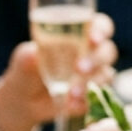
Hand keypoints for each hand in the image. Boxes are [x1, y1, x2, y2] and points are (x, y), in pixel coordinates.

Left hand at [0, 13, 117, 130]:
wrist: (24, 98)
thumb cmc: (28, 67)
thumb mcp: (24, 58)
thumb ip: (29, 54)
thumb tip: (34, 54)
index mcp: (81, 34)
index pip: (101, 26)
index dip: (102, 30)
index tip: (93, 38)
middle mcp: (92, 53)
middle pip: (108, 51)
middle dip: (96, 59)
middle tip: (79, 68)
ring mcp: (95, 76)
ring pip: (106, 75)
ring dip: (90, 83)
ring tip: (71, 93)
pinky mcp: (93, 96)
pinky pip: (98, 98)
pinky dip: (85, 101)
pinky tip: (71, 104)